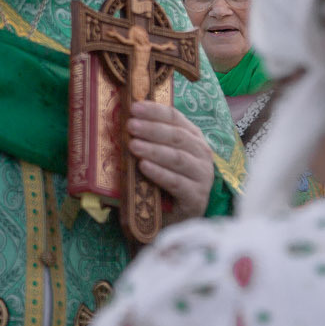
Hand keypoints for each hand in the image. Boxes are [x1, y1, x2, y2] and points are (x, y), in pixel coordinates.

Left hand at [128, 101, 214, 221]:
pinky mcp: (196, 198)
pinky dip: (160, 173)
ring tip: (133, 145)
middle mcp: (202, 154)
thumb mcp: (156, 156)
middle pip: (177, 136)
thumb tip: (122, 119)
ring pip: (178, 158)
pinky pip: (177, 183)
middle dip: (152, 129)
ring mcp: (202, 176)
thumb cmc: (161, 182)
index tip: (134, 107)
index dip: (155, 111)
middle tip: (130, 125)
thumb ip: (147, 139)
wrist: (172, 218)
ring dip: (154, 150)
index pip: (175, 118)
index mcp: (192, 138)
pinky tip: (143, 167)